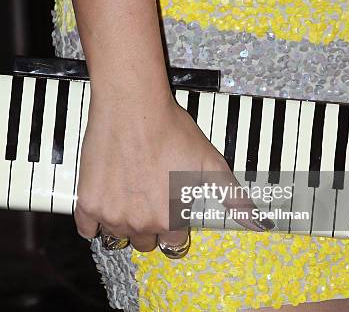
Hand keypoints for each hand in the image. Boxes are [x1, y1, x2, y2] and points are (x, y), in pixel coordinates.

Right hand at [74, 89, 272, 252]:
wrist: (132, 106)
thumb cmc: (171, 132)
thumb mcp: (210, 164)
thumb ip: (234, 199)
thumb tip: (261, 226)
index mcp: (171, 219)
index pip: (173, 240)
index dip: (173, 220)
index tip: (168, 203)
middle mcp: (140, 224)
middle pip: (145, 241)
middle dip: (148, 223)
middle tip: (147, 194)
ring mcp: (111, 215)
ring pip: (117, 235)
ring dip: (123, 221)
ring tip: (128, 192)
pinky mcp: (88, 203)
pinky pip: (88, 229)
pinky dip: (94, 221)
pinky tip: (106, 200)